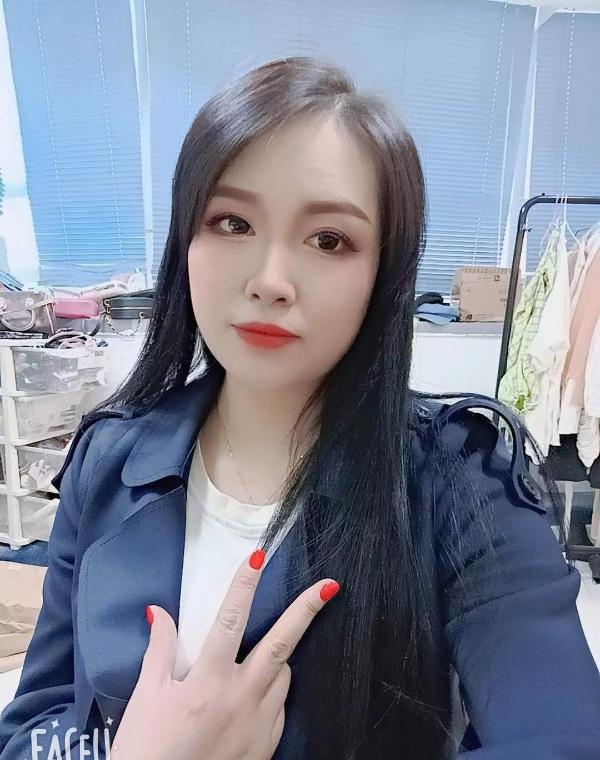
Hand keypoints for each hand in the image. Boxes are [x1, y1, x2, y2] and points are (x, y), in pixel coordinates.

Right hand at [109, 549, 339, 759]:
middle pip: (281, 644)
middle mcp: (241, 699)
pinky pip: (279, 706)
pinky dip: (273, 690)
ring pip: (283, 675)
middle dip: (306, 610)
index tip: (259, 555)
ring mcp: (259, 725)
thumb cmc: (147, 750)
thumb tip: (159, 612)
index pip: (231, 620)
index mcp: (209, 682)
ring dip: (280, 656)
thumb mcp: (147, 698)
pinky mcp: (266, 746)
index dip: (244, 584)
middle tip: (328, 586)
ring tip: (261, 653)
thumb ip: (159, 651)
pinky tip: (256, 692)